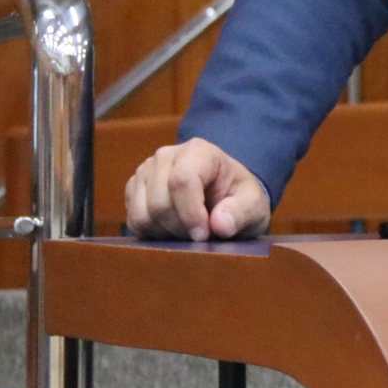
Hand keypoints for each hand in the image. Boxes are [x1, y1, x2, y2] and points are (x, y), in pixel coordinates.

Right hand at [125, 138, 271, 240]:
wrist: (224, 197)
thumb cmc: (239, 199)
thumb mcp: (253, 206)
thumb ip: (242, 213)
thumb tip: (220, 224)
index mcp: (198, 151)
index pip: (182, 181)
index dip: (191, 214)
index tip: (204, 235)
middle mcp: (166, 156)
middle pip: (160, 202)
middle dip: (181, 228)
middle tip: (200, 236)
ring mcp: (145, 172)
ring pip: (143, 215)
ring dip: (166, 233)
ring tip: (188, 232)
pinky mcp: (134, 190)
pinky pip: (134, 221)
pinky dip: (153, 234)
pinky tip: (173, 230)